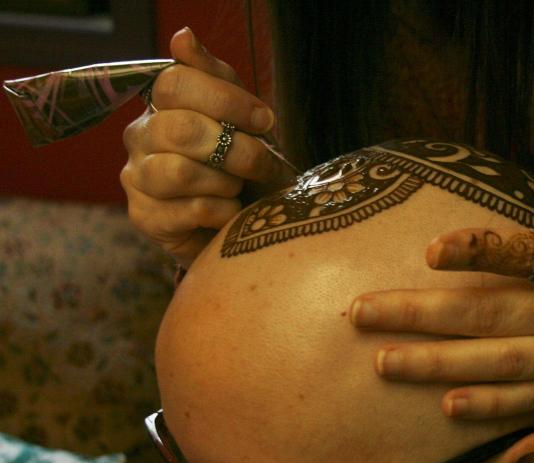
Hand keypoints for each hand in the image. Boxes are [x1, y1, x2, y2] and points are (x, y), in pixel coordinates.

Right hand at [120, 27, 295, 265]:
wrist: (247, 224)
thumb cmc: (245, 168)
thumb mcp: (241, 119)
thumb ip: (216, 78)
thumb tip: (183, 36)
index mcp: (162, 105)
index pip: (176, 82)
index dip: (226, 100)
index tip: (265, 120)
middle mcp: (140, 137)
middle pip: (179, 128)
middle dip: (236, 149)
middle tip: (261, 164)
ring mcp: (137, 178)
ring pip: (179, 171)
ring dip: (226, 182)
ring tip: (237, 188)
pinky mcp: (145, 218)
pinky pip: (190, 210)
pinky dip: (224, 212)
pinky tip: (230, 214)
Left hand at [349, 90, 533, 418]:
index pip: (529, 252)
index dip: (480, 251)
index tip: (428, 249)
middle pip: (492, 314)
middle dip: (422, 315)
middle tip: (359, 313)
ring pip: (502, 364)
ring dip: (440, 365)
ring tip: (382, 362)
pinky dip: (493, 406)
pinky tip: (446, 406)